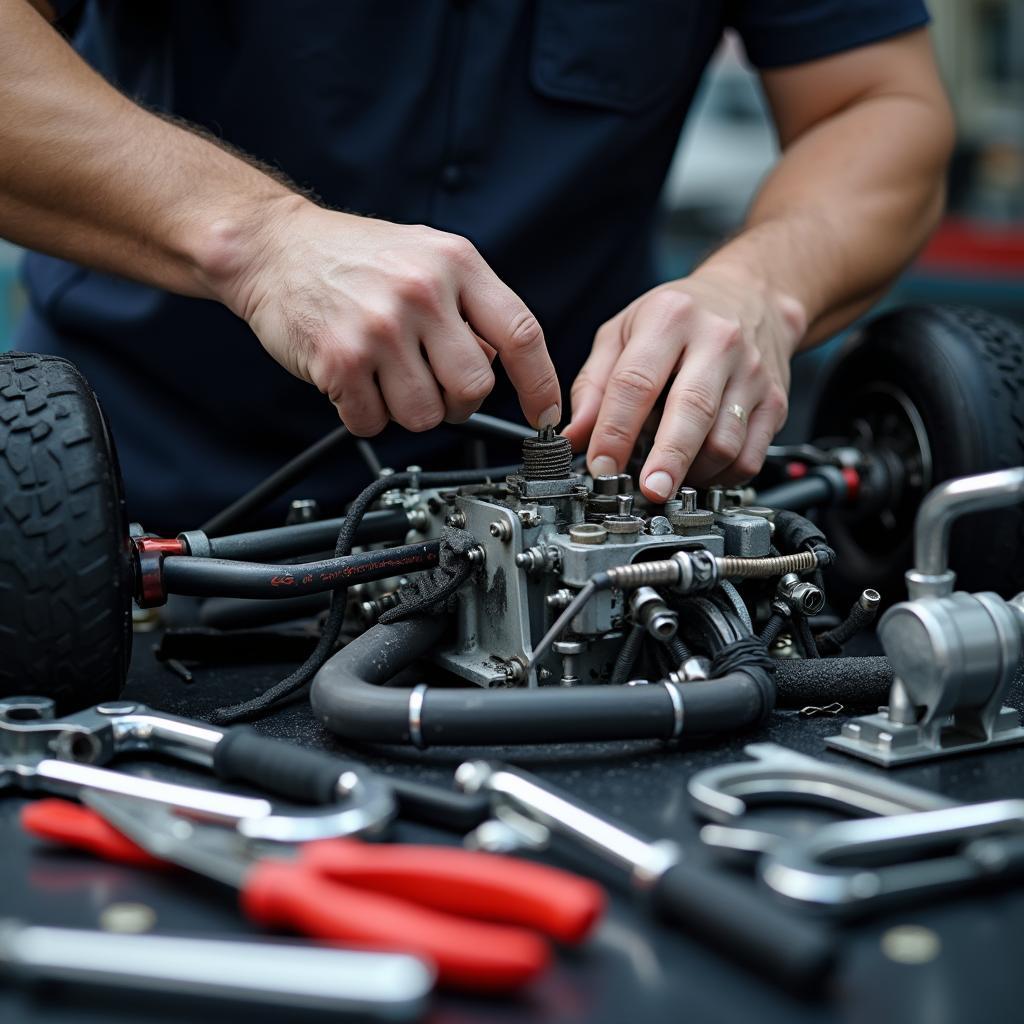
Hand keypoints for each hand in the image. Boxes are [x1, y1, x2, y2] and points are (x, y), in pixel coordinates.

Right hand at [210, 198, 561, 433]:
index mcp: (456, 263)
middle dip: (458, 402)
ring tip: (386, 376)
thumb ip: (470, 308)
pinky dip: (365, 415)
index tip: (545, 415)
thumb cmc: (354, 257)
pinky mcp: (341, 360)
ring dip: (408, 410)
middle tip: (433, 385)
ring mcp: (381, 327)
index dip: (541, 384)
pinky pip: (374, 423)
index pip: (521, 334)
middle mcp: (422, 292)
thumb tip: (498, 365)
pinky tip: (354, 382)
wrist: (273, 248)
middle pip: (474, 388)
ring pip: (425, 415)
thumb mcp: (428, 258)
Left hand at [563, 264, 805, 501]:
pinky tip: (699, 472)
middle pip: (691, 410)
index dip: (615, 431)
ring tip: (667, 477)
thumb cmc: (680, 318)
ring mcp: (751, 373)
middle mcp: (717, 341)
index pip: (637, 382)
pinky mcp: (775, 402)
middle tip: (648, 491)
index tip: (601, 465)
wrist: (754, 297)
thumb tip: (575, 436)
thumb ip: (593, 384)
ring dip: (692, 472)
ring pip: (724, 441)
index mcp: (670, 318)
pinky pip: (749, 456)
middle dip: (667, 459)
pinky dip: (721, 477)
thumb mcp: (623, 332)